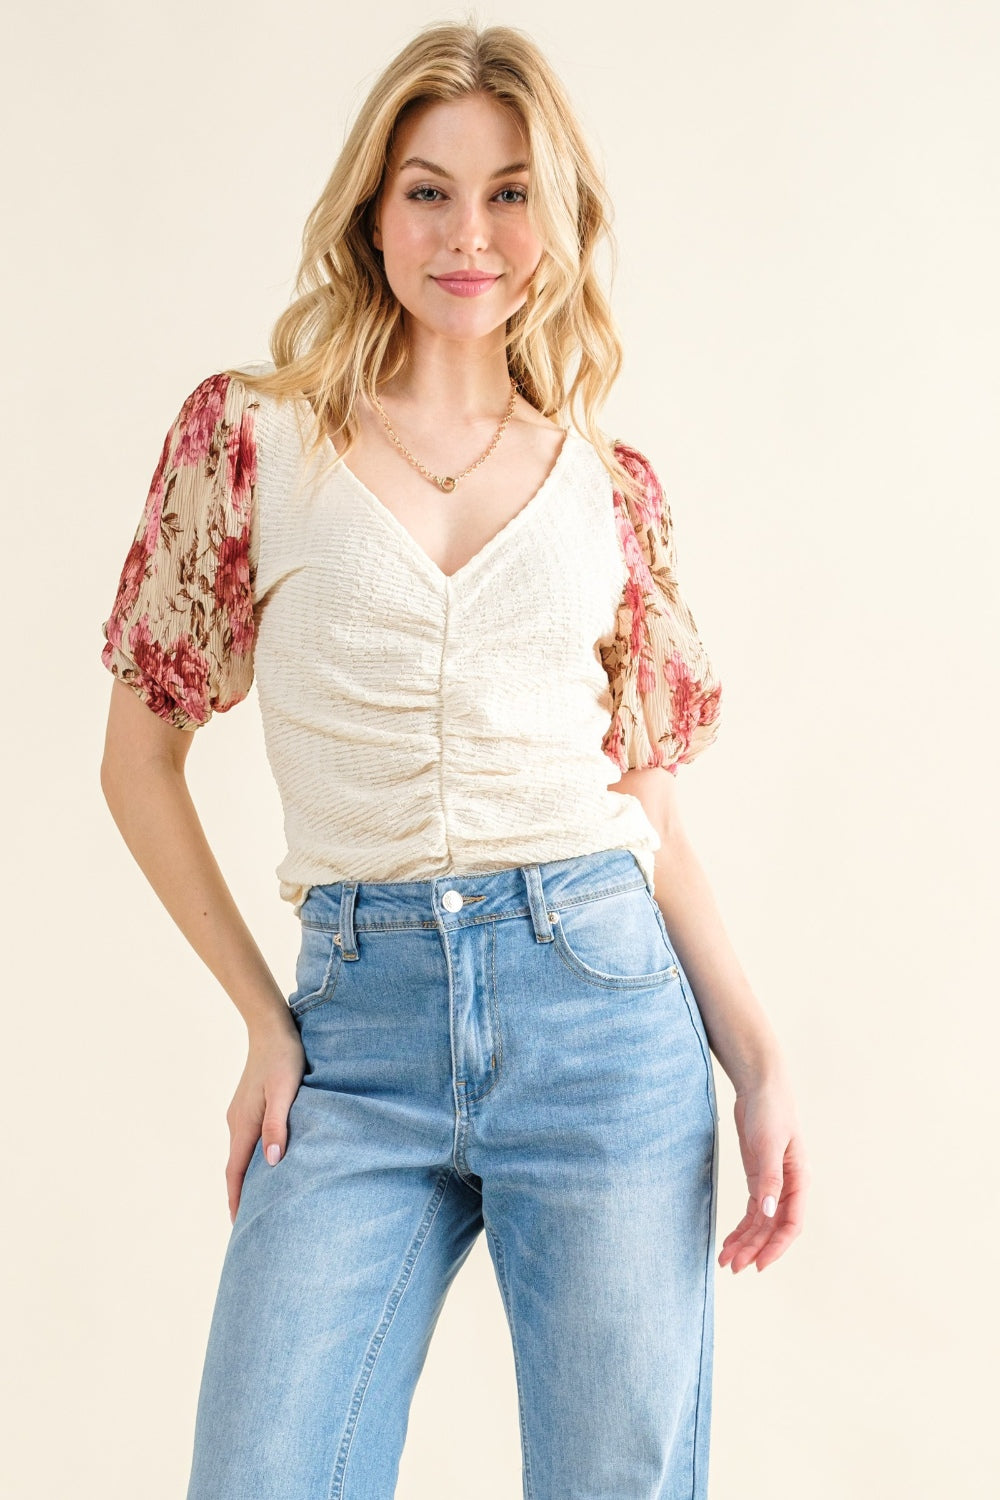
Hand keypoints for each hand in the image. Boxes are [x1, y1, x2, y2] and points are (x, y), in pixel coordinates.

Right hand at [225, 1012, 305, 1223]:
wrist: (271, 1026)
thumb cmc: (284, 1057)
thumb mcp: (286, 1091)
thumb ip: (277, 1125)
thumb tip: (271, 1163)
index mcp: (243, 1124)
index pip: (235, 1172)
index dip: (236, 1199)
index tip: (239, 1225)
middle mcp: (236, 1121)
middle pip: (235, 1167)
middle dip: (240, 1195)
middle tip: (250, 1222)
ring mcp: (240, 1112)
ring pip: (241, 1153)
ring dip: (246, 1177)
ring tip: (259, 1199)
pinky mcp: (248, 1104)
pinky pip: (246, 1139)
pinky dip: (251, 1158)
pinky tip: (265, 1161)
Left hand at [718, 1067, 809, 1273]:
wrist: (760, 1087)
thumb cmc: (771, 1111)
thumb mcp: (769, 1144)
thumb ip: (769, 1179)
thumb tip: (768, 1212)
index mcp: (799, 1180)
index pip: (791, 1224)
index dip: (776, 1247)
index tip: (759, 1265)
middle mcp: (789, 1187)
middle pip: (773, 1228)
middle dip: (755, 1249)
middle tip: (734, 1267)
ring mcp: (773, 1184)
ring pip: (761, 1223)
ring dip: (745, 1242)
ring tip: (726, 1260)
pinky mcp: (758, 1178)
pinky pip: (752, 1211)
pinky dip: (742, 1227)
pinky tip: (730, 1241)